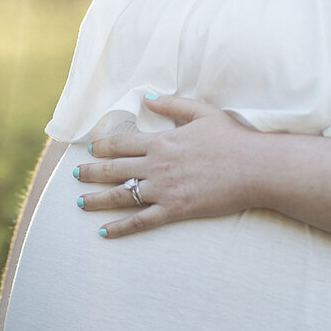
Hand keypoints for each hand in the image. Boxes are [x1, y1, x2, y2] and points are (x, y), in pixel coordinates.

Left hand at [74, 95, 260, 237]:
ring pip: (121, 196)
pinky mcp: (175, 210)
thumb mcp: (202, 112)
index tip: (90, 150)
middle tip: (75, 175)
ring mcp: (164, 189)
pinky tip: (104, 232)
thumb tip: (148, 98)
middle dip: (90, 172)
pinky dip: (120, 228)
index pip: (121, 143)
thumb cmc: (233, 139)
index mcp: (162, 141)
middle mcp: (157, 166)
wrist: (256, 168)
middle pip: (113, 169)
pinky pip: (141, 221)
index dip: (102, 147)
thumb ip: (172, 105)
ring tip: (80, 203)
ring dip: (97, 199)